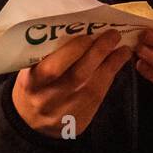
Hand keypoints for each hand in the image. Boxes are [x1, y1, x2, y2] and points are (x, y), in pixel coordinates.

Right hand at [12, 30, 131, 136]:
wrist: (31, 122)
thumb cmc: (34, 87)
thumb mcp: (30, 71)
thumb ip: (47, 56)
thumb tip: (77, 31)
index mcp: (31, 84)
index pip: (52, 68)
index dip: (72, 51)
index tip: (87, 35)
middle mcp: (48, 100)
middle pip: (78, 76)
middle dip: (98, 53)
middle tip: (113, 35)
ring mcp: (65, 113)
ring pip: (93, 87)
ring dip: (111, 65)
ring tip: (123, 49)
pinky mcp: (79, 121)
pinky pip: (98, 97)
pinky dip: (110, 78)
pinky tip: (118, 64)